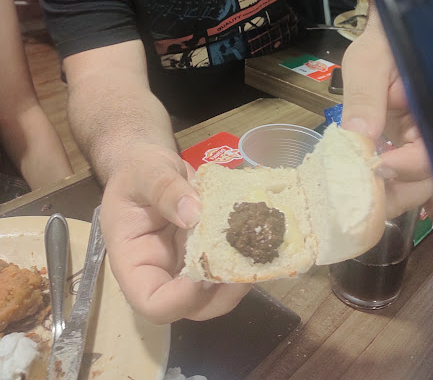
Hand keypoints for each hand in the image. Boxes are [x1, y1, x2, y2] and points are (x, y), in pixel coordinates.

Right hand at [100, 143, 250, 323]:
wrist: (150, 164)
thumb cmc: (137, 170)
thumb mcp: (145, 172)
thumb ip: (164, 190)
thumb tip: (194, 214)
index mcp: (133, 261)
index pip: (151, 302)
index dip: (180, 298)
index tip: (204, 271)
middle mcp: (161, 271)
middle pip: (190, 307)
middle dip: (221, 293)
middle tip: (244, 263)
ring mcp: (186, 263)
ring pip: (214, 292)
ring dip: (239, 278)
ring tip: (257, 249)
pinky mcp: (207, 250)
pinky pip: (226, 265)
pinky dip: (245, 257)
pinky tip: (259, 236)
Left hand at [341, 29, 432, 249]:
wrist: (386, 37)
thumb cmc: (382, 42)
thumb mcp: (369, 62)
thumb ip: (365, 96)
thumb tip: (358, 137)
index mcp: (430, 114)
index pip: (430, 152)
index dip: (410, 164)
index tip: (381, 165)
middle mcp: (429, 135)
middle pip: (424, 179)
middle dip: (397, 193)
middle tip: (362, 200)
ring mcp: (413, 145)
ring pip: (411, 186)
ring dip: (388, 201)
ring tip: (356, 208)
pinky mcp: (396, 149)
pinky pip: (396, 179)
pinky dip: (386, 196)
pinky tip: (366, 211)